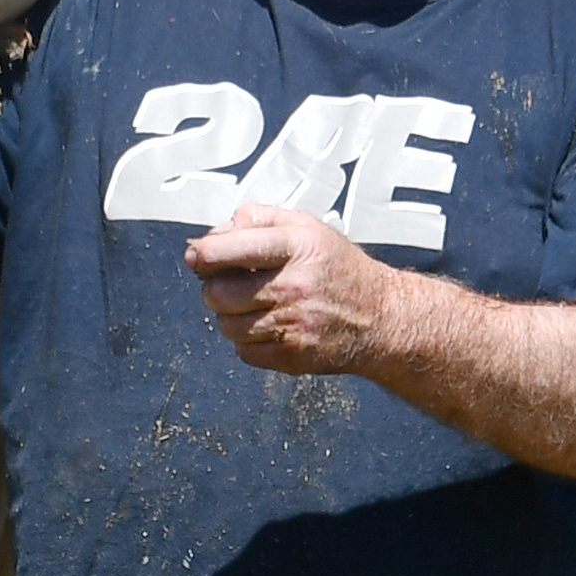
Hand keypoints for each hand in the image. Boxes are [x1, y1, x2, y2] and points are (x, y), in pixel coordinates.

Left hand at [184, 203, 394, 373]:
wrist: (380, 317)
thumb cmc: (340, 269)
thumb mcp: (307, 227)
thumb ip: (260, 219)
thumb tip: (217, 233)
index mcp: (297, 247)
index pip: (231, 249)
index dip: (204, 254)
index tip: (195, 256)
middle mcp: (294, 286)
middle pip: (219, 294)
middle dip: (214, 289)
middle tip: (228, 284)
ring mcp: (293, 325)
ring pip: (227, 326)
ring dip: (230, 316)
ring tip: (251, 305)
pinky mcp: (292, 356)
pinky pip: (244, 352)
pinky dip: (247, 341)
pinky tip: (267, 326)